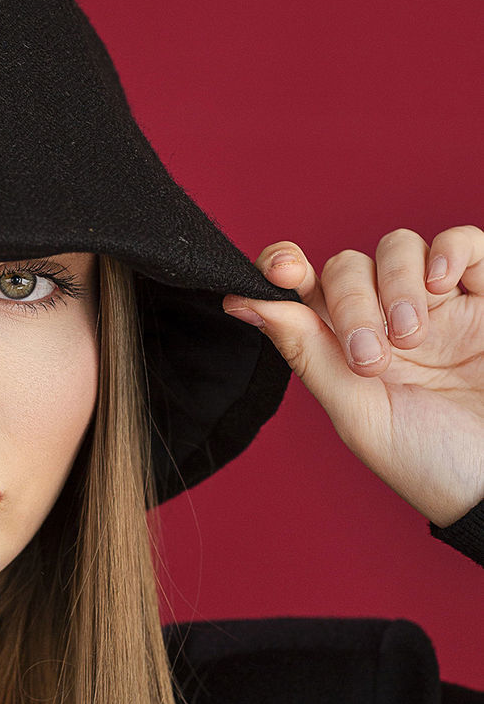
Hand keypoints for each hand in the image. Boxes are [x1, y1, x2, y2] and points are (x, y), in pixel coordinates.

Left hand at [222, 226, 483, 528]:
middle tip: (371, 358)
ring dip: (395, 285)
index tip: (281, 271)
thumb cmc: (428, 461)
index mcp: (342, 350)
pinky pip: (465, 242)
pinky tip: (442, 286)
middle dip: (351, 302)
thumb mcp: (356, 412)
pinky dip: (448, 251)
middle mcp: (385, 320)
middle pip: (347, 266)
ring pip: (398, 247)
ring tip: (413, 339)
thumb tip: (242, 301)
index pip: (302, 290)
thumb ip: (305, 351)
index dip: (284, 268)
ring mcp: (436, 304)